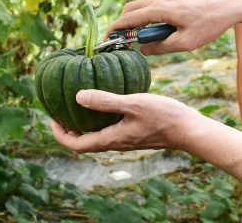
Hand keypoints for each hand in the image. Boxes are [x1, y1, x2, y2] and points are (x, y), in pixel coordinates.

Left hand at [50, 90, 195, 152]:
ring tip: (81, 103)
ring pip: (98, 135)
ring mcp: (126, 139)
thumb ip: (106, 101)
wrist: (188, 129)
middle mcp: (116, 143)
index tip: (52, 119)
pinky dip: (102, 118)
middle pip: (85, 141)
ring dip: (86, 123)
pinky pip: (112, 128)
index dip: (60, 134)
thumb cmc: (163, 117)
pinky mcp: (136, 133)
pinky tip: (110, 100)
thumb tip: (78, 97)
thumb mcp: (133, 104)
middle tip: (62, 110)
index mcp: (111, 139)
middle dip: (70, 128)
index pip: (76, 144)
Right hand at [107, 0, 235, 54]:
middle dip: (122, 24)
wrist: (229, 4)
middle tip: (122, 41)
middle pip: (131, 9)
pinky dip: (149, 17)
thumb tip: (144, 49)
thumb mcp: (185, 43)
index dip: (114, 29)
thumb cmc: (209, 24)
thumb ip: (161, 48)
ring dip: (138, 21)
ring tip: (146, 39)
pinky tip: (161, 31)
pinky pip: (154, 6)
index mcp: (160, 9)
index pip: (128, 18)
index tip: (105, 40)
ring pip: (143, 6)